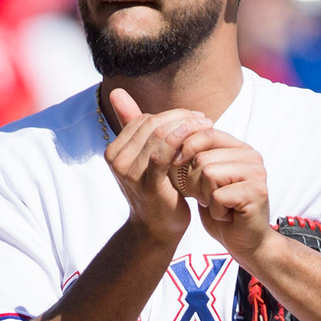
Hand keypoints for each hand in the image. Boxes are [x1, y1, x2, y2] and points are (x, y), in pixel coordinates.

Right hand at [106, 89, 211, 244]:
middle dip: (181, 117)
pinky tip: (200, 136)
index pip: (143, 119)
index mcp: (113, 151)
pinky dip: (182, 140)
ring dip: (187, 125)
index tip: (193, 116)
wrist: (156, 229)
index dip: (170, 114)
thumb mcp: (142, 157)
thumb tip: (116, 91)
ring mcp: (130, 173)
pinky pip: (165, 154)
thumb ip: (131, 124)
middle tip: (204, 119)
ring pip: (159, 134)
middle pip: (152, 124)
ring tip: (207, 126)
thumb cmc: (154, 190)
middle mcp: (117, 160)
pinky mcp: (148, 184)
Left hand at [174, 127, 271, 261]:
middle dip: (194, 182)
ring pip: (209, 173)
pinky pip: (218, 196)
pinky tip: (226, 215)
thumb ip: (195, 158)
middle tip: (208, 197)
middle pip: (203, 157)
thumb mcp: (204, 179)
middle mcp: (251, 156)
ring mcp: (256, 173)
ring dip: (205, 196)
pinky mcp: (256, 192)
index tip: (175, 163)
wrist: (244, 241)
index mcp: (239, 148)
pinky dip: (215, 211)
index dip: (185, 146)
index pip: (207, 134)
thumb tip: (169, 139)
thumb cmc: (221, 209)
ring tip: (218, 205)